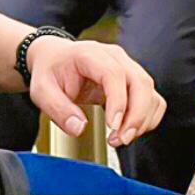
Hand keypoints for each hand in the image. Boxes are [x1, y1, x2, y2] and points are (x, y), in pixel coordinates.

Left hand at [25, 38, 165, 146]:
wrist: (55, 59)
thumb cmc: (51, 71)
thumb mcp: (42, 91)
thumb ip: (58, 109)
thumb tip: (79, 128)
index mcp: (91, 54)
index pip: (114, 74)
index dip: (118, 102)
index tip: (112, 127)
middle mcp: (115, 57)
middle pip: (140, 82)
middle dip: (136, 116)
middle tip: (120, 140)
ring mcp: (127, 67)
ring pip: (149, 91)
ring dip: (142, 119)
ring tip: (121, 138)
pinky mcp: (133, 81)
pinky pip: (152, 98)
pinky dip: (147, 118)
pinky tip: (130, 130)